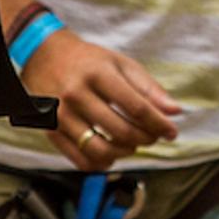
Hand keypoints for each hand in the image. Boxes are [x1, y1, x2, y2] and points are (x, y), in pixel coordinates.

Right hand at [22, 29, 182, 171]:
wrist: (44, 55)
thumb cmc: (88, 60)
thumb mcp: (120, 63)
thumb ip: (149, 88)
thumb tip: (175, 112)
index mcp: (98, 74)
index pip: (137, 108)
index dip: (159, 124)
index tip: (171, 131)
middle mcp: (76, 94)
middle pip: (122, 131)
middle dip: (145, 139)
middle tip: (152, 136)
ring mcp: (61, 115)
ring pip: (101, 150)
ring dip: (124, 153)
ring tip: (131, 145)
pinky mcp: (50, 131)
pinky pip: (80, 160)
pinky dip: (101, 163)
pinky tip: (110, 154)